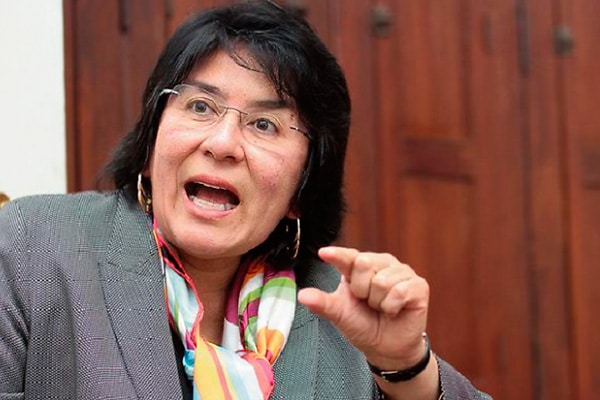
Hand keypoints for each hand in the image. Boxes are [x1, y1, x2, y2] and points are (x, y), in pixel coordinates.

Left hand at [297, 246, 429, 368]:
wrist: (385, 348)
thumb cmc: (362, 325)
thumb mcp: (339, 314)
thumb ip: (322, 303)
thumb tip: (303, 295)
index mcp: (359, 266)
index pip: (348, 256)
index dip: (338, 254)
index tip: (324, 253)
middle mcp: (381, 263)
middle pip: (364, 263)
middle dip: (362, 290)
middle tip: (367, 302)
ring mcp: (401, 272)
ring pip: (382, 280)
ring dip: (378, 302)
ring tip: (382, 307)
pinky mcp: (418, 285)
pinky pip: (399, 291)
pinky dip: (392, 307)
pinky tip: (395, 310)